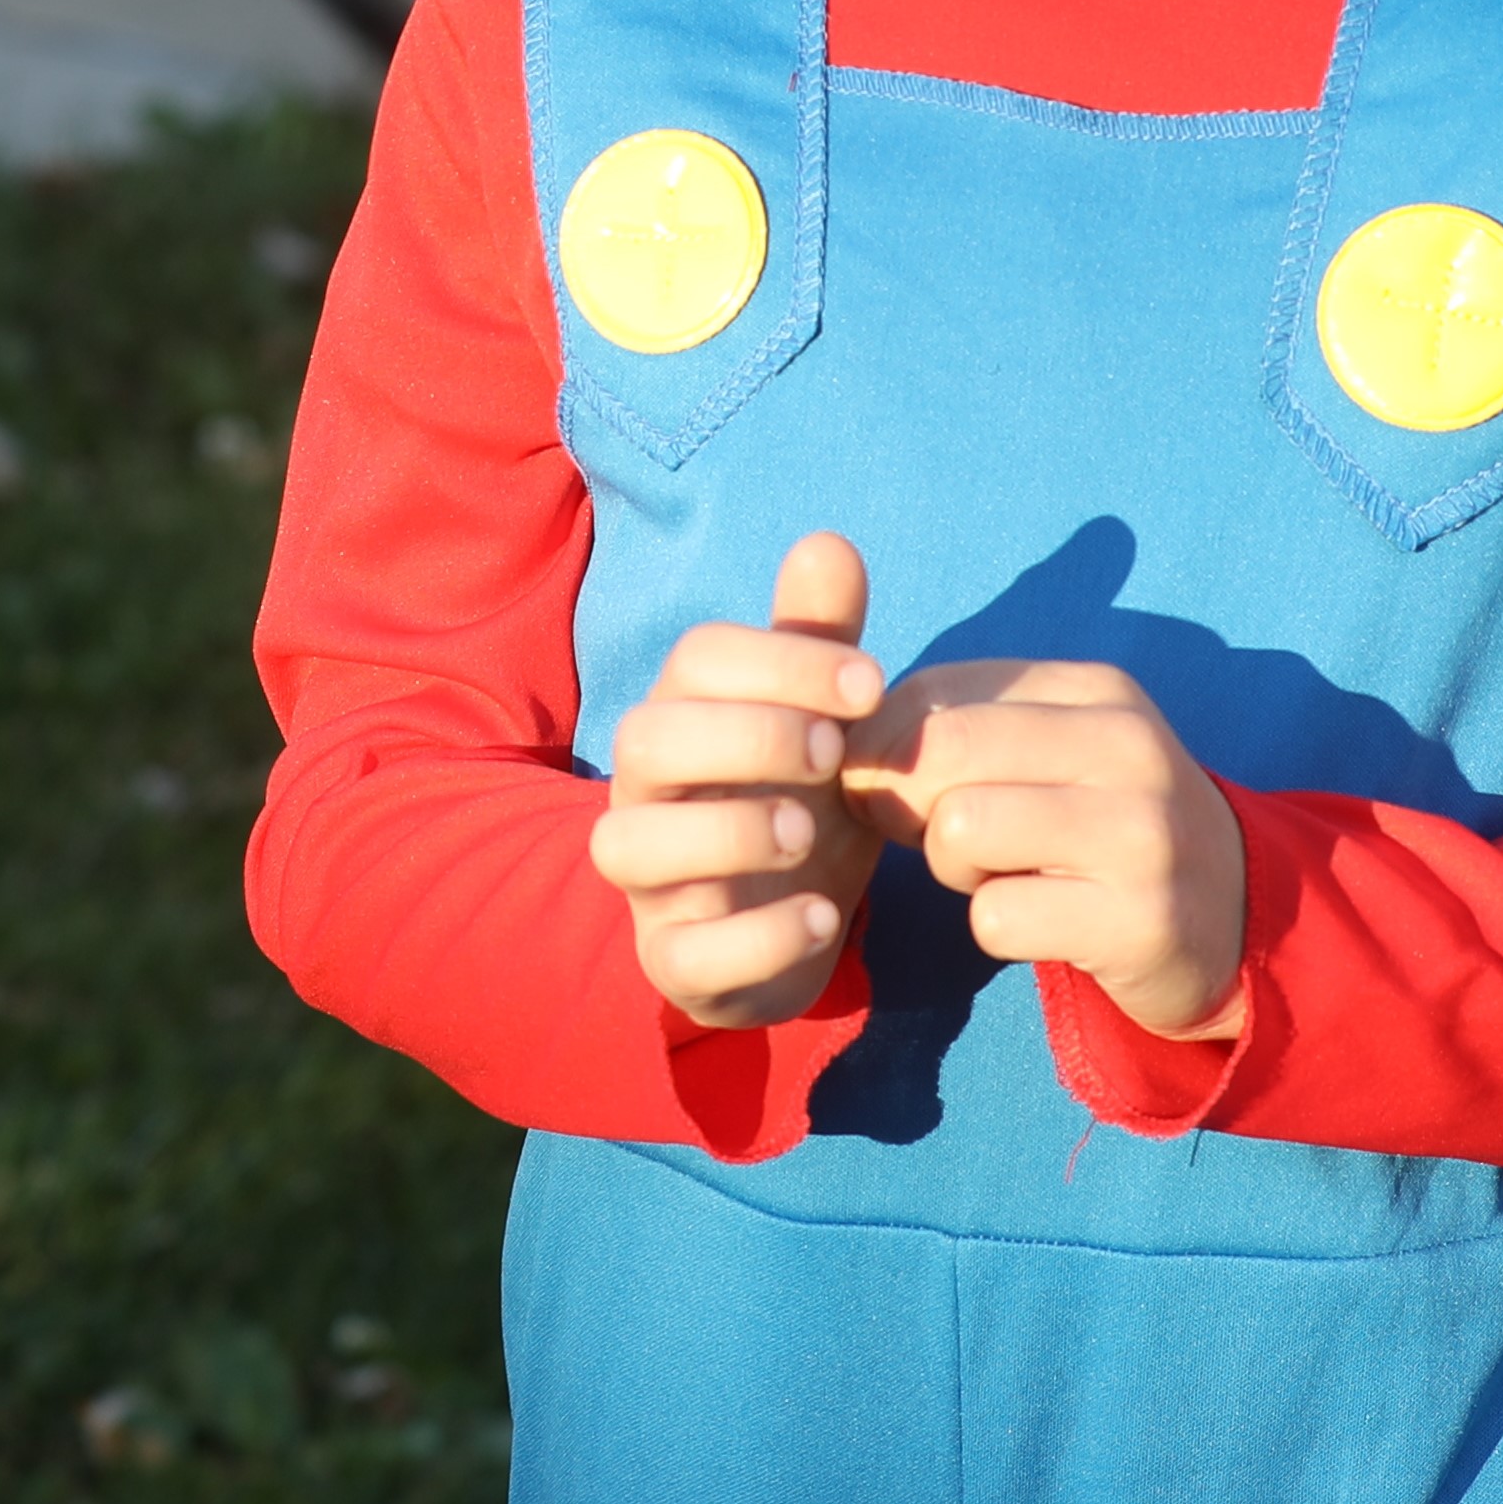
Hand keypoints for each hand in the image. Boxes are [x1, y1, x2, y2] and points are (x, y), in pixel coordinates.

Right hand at [588, 534, 889, 1025]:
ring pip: (630, 847)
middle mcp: (647, 793)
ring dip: (725, 832)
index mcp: (683, 717)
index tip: (872, 684)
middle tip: (836, 750)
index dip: (781, 661)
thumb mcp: (818, 716)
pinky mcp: (677, 961)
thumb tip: (827, 542)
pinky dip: (754, 937)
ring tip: (809, 830)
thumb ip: (818, 640)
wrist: (793, 920)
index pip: (697, 661)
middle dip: (744, 734)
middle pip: (645, 739)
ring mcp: (653, 881)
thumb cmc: (797, 795)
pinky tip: (824, 915)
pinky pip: (683, 955)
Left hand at [841, 660, 1247, 1043]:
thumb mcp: (1050, 748)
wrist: (1234, 918)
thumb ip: (954, 722)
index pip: (931, 690)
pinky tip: (1046, 921)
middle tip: (940, 839)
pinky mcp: (1139, 919)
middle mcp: (1127, 746)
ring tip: (1004, 875)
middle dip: (908, 806)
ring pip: (960, 830)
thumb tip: (847, 742)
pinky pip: (996, 917)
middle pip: (938, 753)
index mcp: (1096, 690)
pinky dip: (997, 927)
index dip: (883, 747)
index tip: (903, 788)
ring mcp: (1141, 833)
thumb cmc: (1102, 825)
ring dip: (955, 870)